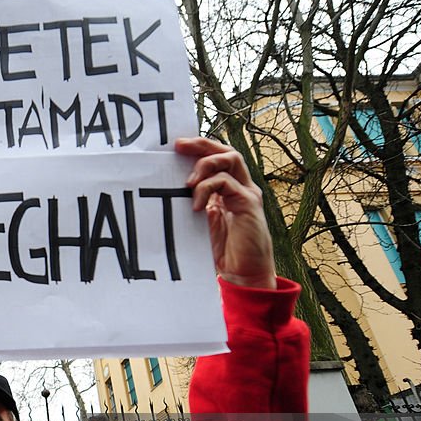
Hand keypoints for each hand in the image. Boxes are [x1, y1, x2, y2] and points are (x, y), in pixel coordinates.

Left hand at [176, 137, 275, 289]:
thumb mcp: (204, 224)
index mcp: (229, 190)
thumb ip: (196, 205)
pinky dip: (208, 188)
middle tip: (179, 146)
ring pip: (231, 159)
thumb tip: (171, 191)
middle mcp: (241, 187)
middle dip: (202, 145)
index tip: (176, 146)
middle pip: (225, 151)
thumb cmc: (224, 253)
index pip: (217, 158)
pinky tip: (196, 205)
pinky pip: (227, 183)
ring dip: (206, 164)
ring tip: (188, 183)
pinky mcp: (249, 203)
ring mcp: (247, 193)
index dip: (199, 148)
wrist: (245, 275)